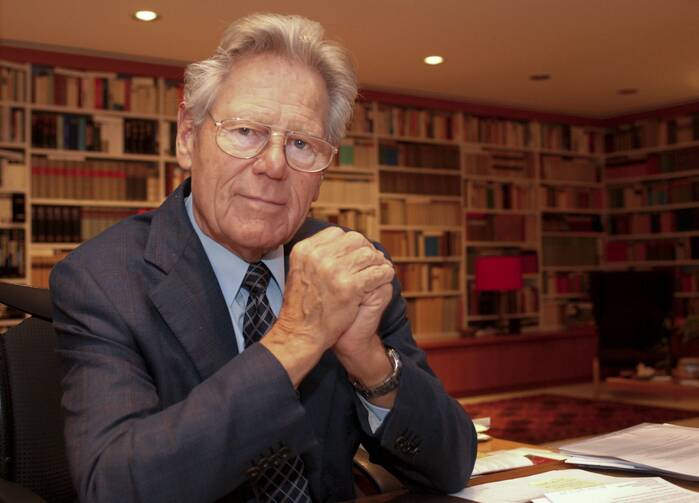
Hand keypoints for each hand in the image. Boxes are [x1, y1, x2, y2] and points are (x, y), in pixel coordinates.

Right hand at [261, 227, 393, 385]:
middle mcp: (317, 256)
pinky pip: (377, 272)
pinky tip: (384, 279)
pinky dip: (384, 274)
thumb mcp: (301, 269)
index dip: (350, 243)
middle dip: (366, 250)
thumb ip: (317, 253)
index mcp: (305, 249)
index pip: (337, 233)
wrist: (301, 333)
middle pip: (355, 240)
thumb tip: (341, 238)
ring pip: (369, 255)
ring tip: (379, 270)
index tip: (355, 254)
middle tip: (371, 262)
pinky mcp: (349, 287)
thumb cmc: (304, 304)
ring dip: (378, 262)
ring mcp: (334, 271)